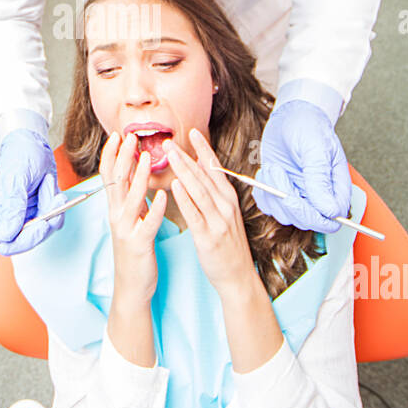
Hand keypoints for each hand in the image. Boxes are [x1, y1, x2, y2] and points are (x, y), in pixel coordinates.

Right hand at [0, 128, 63, 255]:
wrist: (33, 146)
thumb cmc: (20, 157)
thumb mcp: (15, 178)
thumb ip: (12, 206)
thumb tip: (5, 234)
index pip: (6, 244)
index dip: (25, 239)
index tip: (41, 223)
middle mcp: (10, 220)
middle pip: (29, 241)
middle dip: (45, 221)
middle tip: (54, 200)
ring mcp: (27, 218)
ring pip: (46, 230)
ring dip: (52, 207)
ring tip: (47, 184)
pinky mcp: (40, 213)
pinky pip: (55, 219)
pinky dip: (58, 204)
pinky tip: (51, 187)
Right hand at [100, 130, 166, 307]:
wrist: (131, 286)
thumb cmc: (135, 250)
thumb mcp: (130, 219)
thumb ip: (131, 198)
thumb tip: (133, 173)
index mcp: (116, 208)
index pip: (109, 175)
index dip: (112, 154)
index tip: (118, 135)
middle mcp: (116, 216)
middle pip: (116, 181)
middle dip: (123, 157)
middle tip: (131, 136)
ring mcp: (125, 230)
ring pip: (130, 198)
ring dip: (138, 176)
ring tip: (146, 158)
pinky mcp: (138, 244)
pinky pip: (147, 223)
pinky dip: (153, 208)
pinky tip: (163, 195)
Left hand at [164, 128, 259, 303]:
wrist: (238, 276)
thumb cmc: (227, 244)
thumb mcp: (225, 214)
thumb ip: (213, 193)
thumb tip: (200, 170)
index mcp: (228, 198)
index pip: (215, 168)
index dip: (204, 149)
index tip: (192, 132)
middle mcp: (225, 205)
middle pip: (204, 176)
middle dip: (186, 156)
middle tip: (169, 141)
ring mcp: (218, 220)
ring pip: (199, 190)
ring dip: (184, 169)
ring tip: (170, 155)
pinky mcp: (208, 236)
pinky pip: (195, 213)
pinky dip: (185, 197)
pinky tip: (175, 185)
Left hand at [255, 101, 350, 232]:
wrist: (292, 116)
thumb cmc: (309, 126)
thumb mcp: (315, 148)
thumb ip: (320, 179)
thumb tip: (329, 210)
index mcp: (337, 188)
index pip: (331, 219)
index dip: (310, 215)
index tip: (291, 196)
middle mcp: (320, 197)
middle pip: (306, 221)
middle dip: (285, 201)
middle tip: (276, 171)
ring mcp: (301, 196)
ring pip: (285, 216)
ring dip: (272, 194)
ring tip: (271, 167)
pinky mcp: (283, 193)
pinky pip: (270, 207)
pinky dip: (263, 194)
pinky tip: (265, 173)